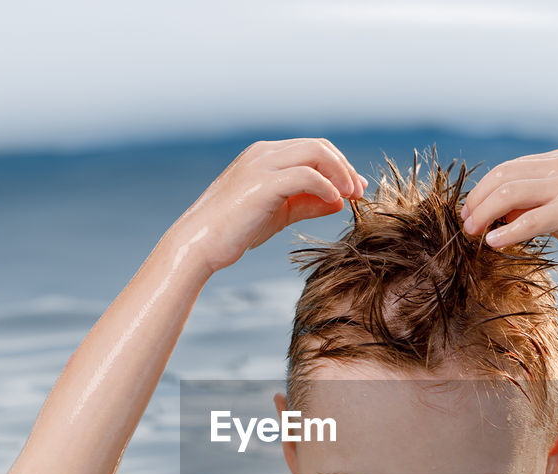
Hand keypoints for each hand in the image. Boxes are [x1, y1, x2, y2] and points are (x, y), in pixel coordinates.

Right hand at [170, 138, 365, 275]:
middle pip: (318, 146)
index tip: (355, 188)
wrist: (198, 244)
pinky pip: (305, 175)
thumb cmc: (235, 230)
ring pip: (315, 153)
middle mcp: (263, 153)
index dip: (339, 166)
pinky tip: (335, 202)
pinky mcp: (262, 184)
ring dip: (341, 173)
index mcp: (265, 155)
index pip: (313, 148)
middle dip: (345, 167)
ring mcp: (261, 165)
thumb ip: (308, 204)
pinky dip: (326, 186)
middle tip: (359, 192)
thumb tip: (340, 200)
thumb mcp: (279, 213)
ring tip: (352, 196)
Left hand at [459, 149, 557, 278]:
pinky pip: (527, 220)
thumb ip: (533, 204)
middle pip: (502, 177)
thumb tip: (497, 213)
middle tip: (465, 224)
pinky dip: (506, 233)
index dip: (481, 191)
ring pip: (509, 194)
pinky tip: (493, 243)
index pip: (507, 169)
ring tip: (473, 233)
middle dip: (477, 201)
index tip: (468, 212)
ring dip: (484, 215)